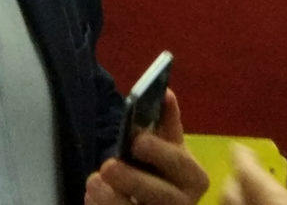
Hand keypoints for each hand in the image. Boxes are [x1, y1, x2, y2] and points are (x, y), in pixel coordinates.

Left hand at [85, 89, 208, 203]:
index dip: (159, 152)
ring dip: (112, 199)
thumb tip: (166, 93)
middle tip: (106, 166)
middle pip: (160, 196)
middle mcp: (184, 204)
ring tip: (92, 183)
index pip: (179, 163)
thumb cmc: (162, 169)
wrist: (162, 202)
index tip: (137, 141)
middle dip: (132, 180)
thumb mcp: (168, 147)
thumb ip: (167, 122)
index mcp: (194, 178)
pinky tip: (91, 198)